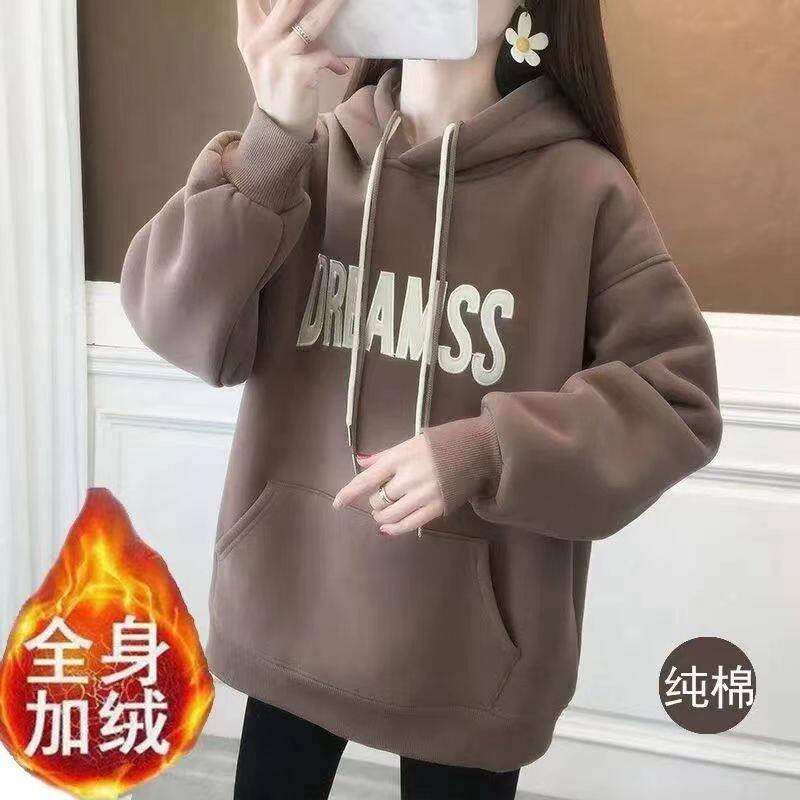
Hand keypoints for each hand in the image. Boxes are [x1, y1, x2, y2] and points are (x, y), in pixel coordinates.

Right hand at [237, 0, 349, 141]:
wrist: (280, 129)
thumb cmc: (279, 86)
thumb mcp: (270, 53)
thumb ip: (280, 26)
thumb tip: (314, 8)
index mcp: (248, 32)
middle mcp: (258, 42)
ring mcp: (276, 58)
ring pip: (310, 22)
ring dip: (332, 6)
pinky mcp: (295, 75)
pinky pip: (322, 54)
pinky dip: (334, 59)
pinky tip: (339, 67)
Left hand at [332, 435, 445, 535]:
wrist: (476, 451)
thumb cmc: (440, 444)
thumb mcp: (411, 443)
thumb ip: (385, 455)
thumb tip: (361, 461)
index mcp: (400, 457)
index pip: (367, 478)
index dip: (349, 492)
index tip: (337, 504)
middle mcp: (409, 477)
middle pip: (378, 498)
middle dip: (375, 500)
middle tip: (383, 495)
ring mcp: (423, 494)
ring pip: (390, 514)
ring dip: (381, 516)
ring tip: (382, 512)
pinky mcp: (436, 508)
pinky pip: (408, 525)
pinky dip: (393, 529)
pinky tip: (386, 528)